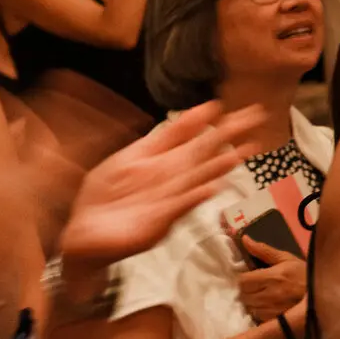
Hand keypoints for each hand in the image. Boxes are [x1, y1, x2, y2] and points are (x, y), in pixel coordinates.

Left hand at [57, 100, 264, 268]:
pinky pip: (180, 206)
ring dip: (220, 165)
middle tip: (256, 117)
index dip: (206, 118)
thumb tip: (184, 117)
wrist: (83, 233)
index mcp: (160, 159)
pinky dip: (195, 197)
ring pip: (199, 177)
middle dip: (229, 134)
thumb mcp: (126, 159)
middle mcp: (170, 176)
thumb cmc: (104, 197)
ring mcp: (168, 198)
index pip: (188, 133)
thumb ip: (156, 141)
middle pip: (203, 150)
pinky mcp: (159, 222)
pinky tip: (211, 188)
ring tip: (242, 151)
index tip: (226, 105)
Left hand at [233, 242, 306, 321]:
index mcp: (273, 276)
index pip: (243, 281)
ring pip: (249, 306)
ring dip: (253, 301)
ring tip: (264, 296)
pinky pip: (258, 317)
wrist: (321, 292)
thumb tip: (244, 239)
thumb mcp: (286, 258)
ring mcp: (272, 309)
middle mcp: (270, 294)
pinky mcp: (275, 320)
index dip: (245, 278)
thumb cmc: (303, 273)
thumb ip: (263, 250)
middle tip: (259, 286)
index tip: (252, 276)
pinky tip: (269, 305)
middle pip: (244, 294)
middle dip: (248, 289)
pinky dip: (260, 311)